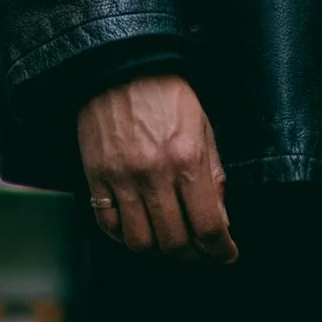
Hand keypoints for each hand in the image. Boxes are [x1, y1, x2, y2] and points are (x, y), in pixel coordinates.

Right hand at [77, 73, 237, 263]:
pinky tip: (138, 227)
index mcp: (187, 160)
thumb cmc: (166, 94)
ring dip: (158, 249)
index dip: (221, 249)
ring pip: (140, 242)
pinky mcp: (96, 177)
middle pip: (174, 241)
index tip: (226, 254)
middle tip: (199, 251)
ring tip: (168, 240)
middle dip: (193, 255)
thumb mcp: (203, 128)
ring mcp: (121, 178)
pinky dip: (124, 235)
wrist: (120, 66)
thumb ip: (213, 175)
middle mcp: (154, 174)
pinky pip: (108, 224)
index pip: (208, 225)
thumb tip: (220, 218)